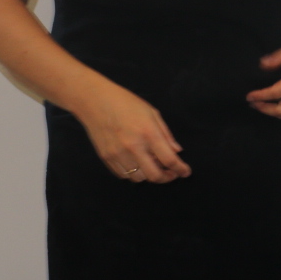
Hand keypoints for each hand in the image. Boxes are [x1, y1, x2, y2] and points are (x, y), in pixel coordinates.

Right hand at [74, 81, 189, 182]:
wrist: (94, 101)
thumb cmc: (126, 103)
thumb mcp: (152, 113)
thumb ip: (166, 134)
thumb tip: (177, 151)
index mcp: (148, 133)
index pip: (169, 160)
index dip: (181, 170)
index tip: (186, 173)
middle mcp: (133, 147)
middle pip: (154, 175)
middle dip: (167, 178)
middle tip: (171, 174)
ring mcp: (117, 154)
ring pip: (138, 178)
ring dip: (148, 175)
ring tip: (153, 165)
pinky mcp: (106, 157)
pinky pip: (122, 175)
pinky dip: (133, 173)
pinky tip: (137, 164)